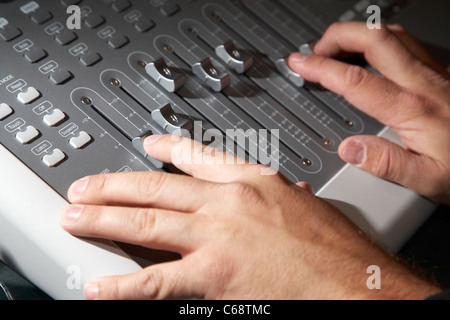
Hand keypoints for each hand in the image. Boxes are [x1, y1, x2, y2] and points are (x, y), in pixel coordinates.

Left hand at [60, 135, 439, 299]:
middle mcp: (228, 202)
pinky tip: (100, 285)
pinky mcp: (214, 276)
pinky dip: (124, 285)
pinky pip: (156, 280)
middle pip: (156, 188)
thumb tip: (263, 187)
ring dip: (106, 220)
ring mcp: (216, 237)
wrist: (353, 282)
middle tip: (84, 188)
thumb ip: (271, 191)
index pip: (198, 156)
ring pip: (147, 224)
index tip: (147, 144)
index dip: (167, 148)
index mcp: (252, 180)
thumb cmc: (334, 246)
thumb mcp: (301, 201)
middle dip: (114, 187)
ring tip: (76, 218)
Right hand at [288, 22, 449, 204]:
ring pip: (390, 34)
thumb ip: (387, 164)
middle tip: (314, 51)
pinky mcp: (439, 74)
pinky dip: (377, 40)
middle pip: (373, 39)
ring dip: (357, 34)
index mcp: (412, 109)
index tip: (299, 64)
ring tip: (335, 48)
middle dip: (336, 37)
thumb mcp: (429, 180)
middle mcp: (422, 83)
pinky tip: (370, 53)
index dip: (321, 68)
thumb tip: (350, 149)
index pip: (355, 80)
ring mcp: (432, 74)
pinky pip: (404, 42)